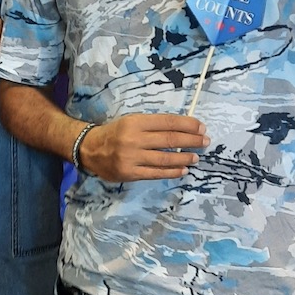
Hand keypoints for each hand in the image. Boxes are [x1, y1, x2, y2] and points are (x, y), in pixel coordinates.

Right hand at [80, 113, 207, 182]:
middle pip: (169, 140)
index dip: (187, 125)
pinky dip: (172, 172)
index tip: (201, 127)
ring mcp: (131, 158)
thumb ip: (153, 125)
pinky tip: (183, 170)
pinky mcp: (130, 173)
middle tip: (205, 141)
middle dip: (191, 141)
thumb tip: (183, 129)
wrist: (90, 149)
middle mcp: (134, 139)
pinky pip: (155, 173)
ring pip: (164, 159)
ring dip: (184, 158)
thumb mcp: (131, 121)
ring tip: (196, 157)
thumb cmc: (115, 133)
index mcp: (135, 122)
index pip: (168, 122)